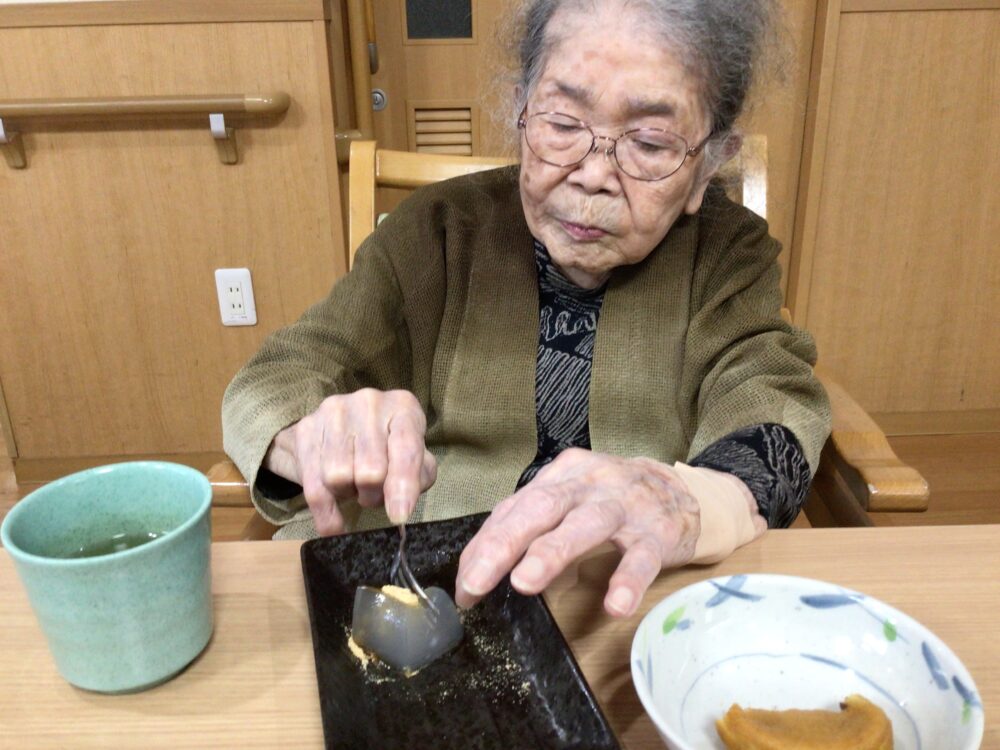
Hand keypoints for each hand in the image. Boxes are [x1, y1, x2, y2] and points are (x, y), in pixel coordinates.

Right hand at [264, 389, 436, 533]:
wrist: (336, 427)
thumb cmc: (385, 446)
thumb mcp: (412, 455)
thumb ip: (420, 475)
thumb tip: (403, 502)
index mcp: (403, 406)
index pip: (406, 448)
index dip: (403, 485)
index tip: (399, 516)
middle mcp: (369, 402)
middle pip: (370, 470)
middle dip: (374, 494)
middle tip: (372, 493)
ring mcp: (334, 412)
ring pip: (339, 477)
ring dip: (348, 494)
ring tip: (353, 485)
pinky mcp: (306, 428)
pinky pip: (314, 485)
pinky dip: (326, 515)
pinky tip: (333, 526)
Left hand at [455, 448, 699, 616]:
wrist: (680, 490)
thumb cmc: (610, 500)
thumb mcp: (567, 503)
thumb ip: (527, 529)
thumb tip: (477, 569)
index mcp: (560, 477)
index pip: (514, 508)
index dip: (485, 545)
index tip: (465, 583)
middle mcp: (589, 484)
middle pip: (541, 507)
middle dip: (504, 544)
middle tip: (476, 581)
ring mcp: (625, 506)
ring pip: (587, 524)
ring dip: (553, 553)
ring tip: (525, 583)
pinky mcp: (659, 532)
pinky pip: (642, 558)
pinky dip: (627, 581)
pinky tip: (614, 605)